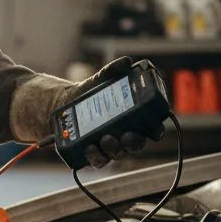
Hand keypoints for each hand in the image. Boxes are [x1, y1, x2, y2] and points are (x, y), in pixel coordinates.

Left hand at [10, 57, 163, 165]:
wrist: (64, 104)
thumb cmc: (90, 94)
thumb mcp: (99, 80)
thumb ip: (112, 71)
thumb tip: (126, 62)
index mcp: (133, 119)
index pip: (151, 128)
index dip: (156, 130)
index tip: (155, 129)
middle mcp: (124, 135)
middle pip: (136, 144)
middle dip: (134, 142)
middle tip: (128, 135)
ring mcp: (109, 146)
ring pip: (118, 154)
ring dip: (115, 149)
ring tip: (106, 138)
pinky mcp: (93, 153)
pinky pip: (98, 160)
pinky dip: (95, 156)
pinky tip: (90, 147)